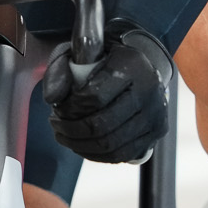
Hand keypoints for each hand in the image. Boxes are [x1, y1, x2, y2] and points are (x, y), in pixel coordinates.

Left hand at [43, 18, 170, 164]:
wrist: (141, 65)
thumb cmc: (108, 59)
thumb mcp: (81, 53)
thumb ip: (61, 69)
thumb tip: (52, 98)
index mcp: (131, 64)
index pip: (94, 96)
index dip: (70, 108)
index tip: (58, 107)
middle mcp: (149, 90)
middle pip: (102, 125)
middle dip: (71, 130)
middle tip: (56, 125)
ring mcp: (155, 115)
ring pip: (110, 144)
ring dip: (79, 145)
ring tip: (64, 136)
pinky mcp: (155, 133)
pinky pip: (120, 155)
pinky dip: (95, 154)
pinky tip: (81, 145)